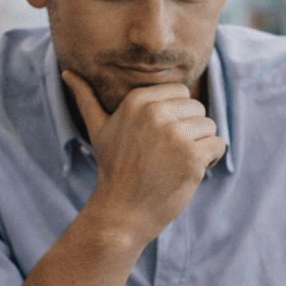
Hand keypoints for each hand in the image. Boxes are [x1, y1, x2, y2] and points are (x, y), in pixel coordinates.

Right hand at [63, 71, 225, 247]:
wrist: (121, 213)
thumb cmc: (113, 170)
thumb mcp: (97, 129)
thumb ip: (86, 98)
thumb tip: (67, 72)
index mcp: (137, 100)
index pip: (181, 92)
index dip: (176, 117)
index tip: (159, 139)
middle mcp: (156, 113)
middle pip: (198, 109)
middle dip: (189, 131)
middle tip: (166, 156)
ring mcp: (174, 135)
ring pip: (210, 127)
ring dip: (200, 147)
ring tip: (175, 165)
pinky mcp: (192, 156)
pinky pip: (218, 145)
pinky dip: (210, 161)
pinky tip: (188, 174)